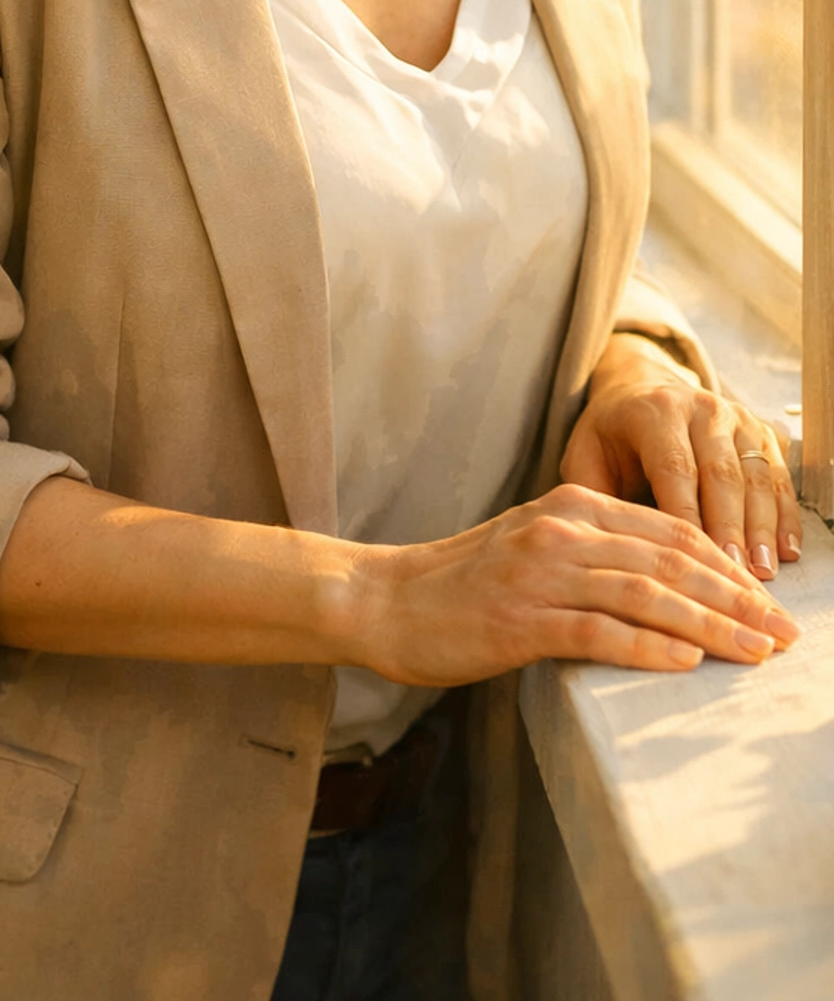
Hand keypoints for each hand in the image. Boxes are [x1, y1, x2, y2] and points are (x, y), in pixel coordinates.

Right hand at [343, 481, 798, 686]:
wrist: (383, 600)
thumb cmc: (461, 583)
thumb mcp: (533, 548)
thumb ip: (593, 555)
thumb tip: (668, 588)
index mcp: (569, 504)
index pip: (670, 530)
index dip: (727, 566)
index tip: (767, 603)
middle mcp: (561, 528)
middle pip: (670, 560)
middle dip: (736, 599)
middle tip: (782, 634)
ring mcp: (539, 572)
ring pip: (645, 594)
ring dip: (710, 626)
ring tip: (753, 653)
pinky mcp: (520, 617)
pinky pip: (597, 630)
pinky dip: (647, 646)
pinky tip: (685, 661)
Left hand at [560, 334, 800, 581]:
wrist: (641, 392)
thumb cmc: (610, 438)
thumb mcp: (586, 457)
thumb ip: (596, 497)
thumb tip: (608, 549)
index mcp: (654, 412)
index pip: (675, 468)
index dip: (688, 516)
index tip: (695, 560)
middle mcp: (701, 409)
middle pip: (723, 474)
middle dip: (731, 529)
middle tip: (736, 576)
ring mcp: (737, 418)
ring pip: (756, 478)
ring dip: (763, 528)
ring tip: (763, 572)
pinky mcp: (761, 432)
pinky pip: (779, 477)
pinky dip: (785, 516)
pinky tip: (786, 552)